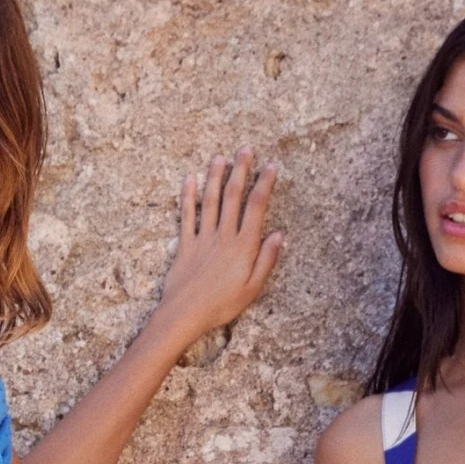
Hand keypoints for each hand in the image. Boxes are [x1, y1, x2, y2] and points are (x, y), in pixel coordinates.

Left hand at [157, 150, 282, 353]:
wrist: (186, 314)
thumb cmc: (222, 305)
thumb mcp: (252, 288)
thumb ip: (266, 260)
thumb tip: (279, 235)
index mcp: (243, 246)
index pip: (256, 207)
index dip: (264, 184)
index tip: (270, 166)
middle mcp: (223, 236)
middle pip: (233, 196)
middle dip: (241, 170)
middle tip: (246, 149)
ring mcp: (203, 238)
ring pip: (210, 200)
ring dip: (215, 176)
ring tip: (220, 157)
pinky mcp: (185, 244)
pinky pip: (186, 215)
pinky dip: (188, 195)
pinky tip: (190, 178)